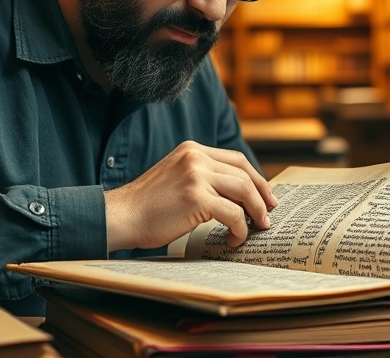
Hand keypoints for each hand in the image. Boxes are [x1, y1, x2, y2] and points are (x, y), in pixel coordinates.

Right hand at [104, 141, 277, 250]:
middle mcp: (196, 157)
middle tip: (268, 215)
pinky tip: (234, 239)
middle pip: (244, 173)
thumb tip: (237, 196)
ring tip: (256, 228)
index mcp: (192, 150)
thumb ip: (202, 178)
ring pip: (243, 191)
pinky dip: (240, 229)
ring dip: (255, 213)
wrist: (121, 216)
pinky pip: (233, 213)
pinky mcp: (196, 197)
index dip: (256, 178)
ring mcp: (196, 175)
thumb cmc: (147, 206)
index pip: (236, 160)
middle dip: (262, 196)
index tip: (266, 196)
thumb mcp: (176, 178)